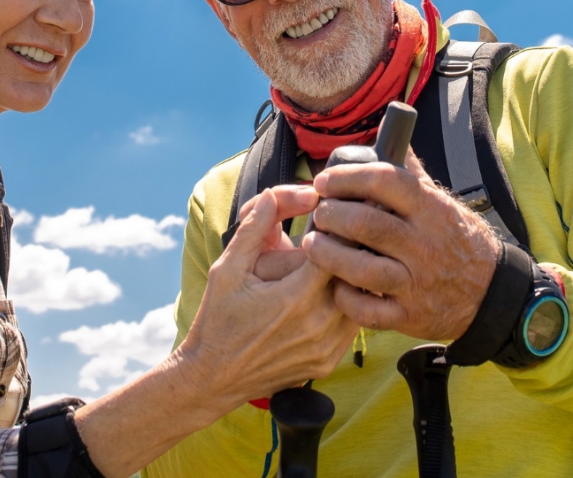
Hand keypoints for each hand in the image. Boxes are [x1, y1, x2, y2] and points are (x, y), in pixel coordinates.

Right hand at [176, 188, 358, 411]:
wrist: (212, 377)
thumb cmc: (218, 319)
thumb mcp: (227, 268)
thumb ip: (253, 228)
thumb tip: (273, 194)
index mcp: (295, 298)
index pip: (339, 252)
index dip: (336, 232)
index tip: (328, 221)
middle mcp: (318, 326)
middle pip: (355, 275)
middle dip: (348, 253)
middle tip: (339, 236)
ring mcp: (326, 348)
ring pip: (359, 301)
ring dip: (350, 280)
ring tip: (336, 263)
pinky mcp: (328, 363)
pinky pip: (351, 326)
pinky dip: (345, 306)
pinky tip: (328, 294)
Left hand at [302, 148, 498, 340]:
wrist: (494, 294)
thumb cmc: (460, 241)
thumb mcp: (444, 203)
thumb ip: (413, 173)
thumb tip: (391, 137)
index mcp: (431, 210)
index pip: (384, 180)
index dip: (347, 177)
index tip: (324, 181)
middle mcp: (424, 245)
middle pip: (365, 223)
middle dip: (331, 215)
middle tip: (318, 213)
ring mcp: (416, 283)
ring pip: (360, 268)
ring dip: (327, 254)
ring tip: (313, 244)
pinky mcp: (409, 316)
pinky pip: (367, 309)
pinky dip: (345, 297)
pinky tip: (336, 284)